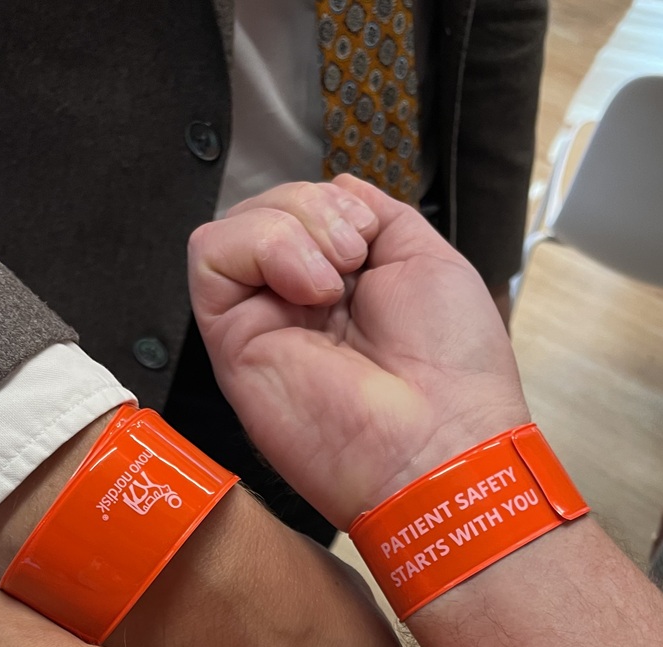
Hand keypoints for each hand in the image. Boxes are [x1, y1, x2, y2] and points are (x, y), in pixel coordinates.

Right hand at [190, 176, 529, 528]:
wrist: (437, 441)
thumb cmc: (452, 372)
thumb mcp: (428, 258)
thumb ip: (378, 215)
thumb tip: (336, 189)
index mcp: (346, 288)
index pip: (308, 207)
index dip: (337, 204)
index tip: (371, 239)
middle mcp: (297, 306)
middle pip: (270, 208)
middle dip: (316, 210)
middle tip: (355, 260)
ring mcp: (263, 324)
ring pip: (235, 224)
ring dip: (292, 228)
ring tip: (334, 283)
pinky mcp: (232, 343)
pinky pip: (210, 256)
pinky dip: (261, 248)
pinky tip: (308, 290)